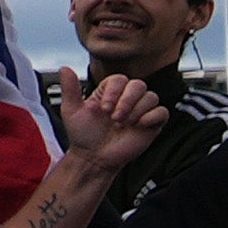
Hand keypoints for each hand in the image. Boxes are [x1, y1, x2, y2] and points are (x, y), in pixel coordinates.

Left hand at [53, 64, 173, 177]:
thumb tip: (64, 68)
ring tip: (123, 124)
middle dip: (126, 101)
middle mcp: (126, 99)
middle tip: (114, 117)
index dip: (113, 92)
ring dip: (137, 110)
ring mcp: (140, 111)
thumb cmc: (83, 135)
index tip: (103, 108)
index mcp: (110, 92)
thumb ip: (69, 89)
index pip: (120, 79)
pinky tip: (139, 125)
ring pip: (151, 96)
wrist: (93, 158)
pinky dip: (152, 116)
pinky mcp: (151, 124)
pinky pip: (162, 112)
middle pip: (138, 85)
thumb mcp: (71, 111)